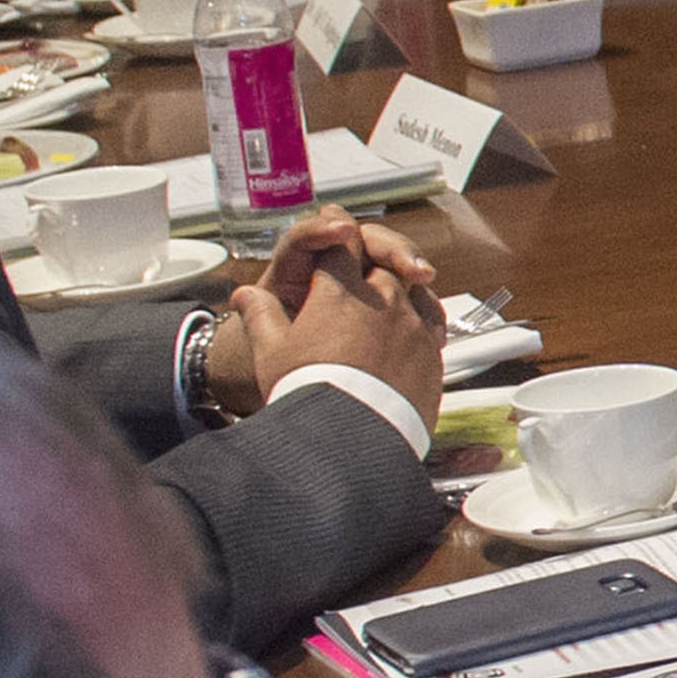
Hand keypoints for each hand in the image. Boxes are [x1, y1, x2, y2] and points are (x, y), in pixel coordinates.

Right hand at [217, 217, 446, 423]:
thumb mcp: (271, 354)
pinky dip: (419, 318)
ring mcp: (412, 323)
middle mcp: (382, 298)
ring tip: (383, 308)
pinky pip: (431, 319)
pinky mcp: (432, 350)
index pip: (342, 245)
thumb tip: (244, 294)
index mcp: (340, 291)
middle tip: (357, 281)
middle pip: (380, 262)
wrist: (352, 440)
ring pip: (411, 287)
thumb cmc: (308, 394)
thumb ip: (261, 317)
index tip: (336, 236)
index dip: (336, 239)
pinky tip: (407, 331)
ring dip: (398, 289)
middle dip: (368, 265)